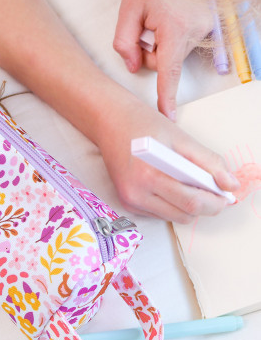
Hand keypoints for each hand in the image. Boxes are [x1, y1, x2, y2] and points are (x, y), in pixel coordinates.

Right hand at [96, 95, 239, 223]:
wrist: (109, 121)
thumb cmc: (143, 124)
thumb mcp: (181, 137)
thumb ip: (209, 162)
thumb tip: (230, 184)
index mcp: (149, 175)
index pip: (191, 202)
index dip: (215, 201)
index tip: (226, 195)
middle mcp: (136, 193)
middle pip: (184, 214)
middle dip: (206, 206)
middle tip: (216, 192)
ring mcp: (130, 201)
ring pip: (174, 217)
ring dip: (189, 207)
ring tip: (192, 185)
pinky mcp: (127, 204)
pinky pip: (160, 214)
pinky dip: (173, 204)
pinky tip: (172, 185)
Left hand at [113, 0, 212, 120]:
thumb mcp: (128, 8)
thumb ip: (125, 43)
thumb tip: (133, 67)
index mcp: (174, 28)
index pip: (168, 72)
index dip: (166, 97)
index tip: (168, 116)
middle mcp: (197, 28)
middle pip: (168, 61)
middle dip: (152, 51)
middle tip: (145, 26)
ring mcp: (209, 24)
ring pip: (180, 51)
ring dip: (166, 42)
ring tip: (162, 14)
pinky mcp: (215, 19)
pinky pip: (199, 43)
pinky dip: (184, 42)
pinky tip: (185, 35)